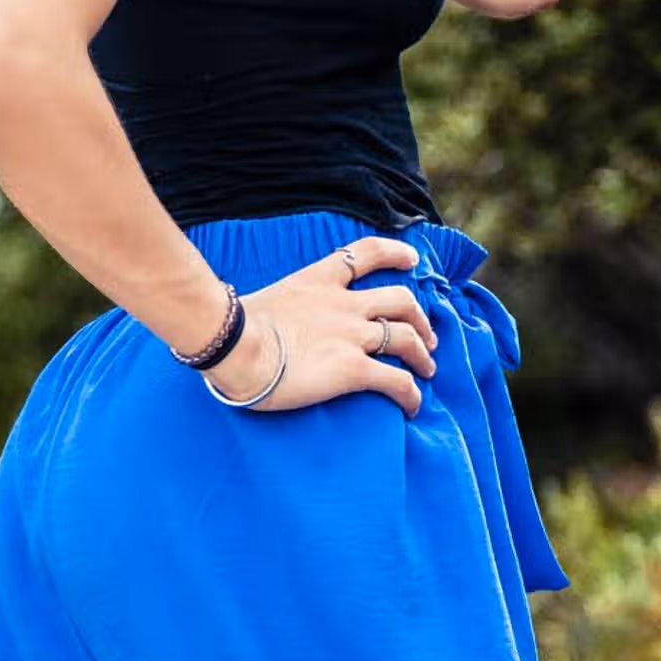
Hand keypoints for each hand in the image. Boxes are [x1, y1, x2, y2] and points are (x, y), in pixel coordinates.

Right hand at [203, 237, 438, 414]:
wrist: (233, 345)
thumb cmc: (232, 328)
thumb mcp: (261, 301)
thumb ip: (277, 309)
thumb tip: (258, 324)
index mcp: (319, 281)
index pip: (366, 254)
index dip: (395, 253)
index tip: (412, 260)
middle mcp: (344, 305)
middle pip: (401, 300)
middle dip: (419, 317)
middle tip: (426, 336)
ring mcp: (352, 336)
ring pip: (407, 339)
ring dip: (424, 354)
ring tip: (428, 370)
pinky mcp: (353, 369)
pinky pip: (397, 381)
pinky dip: (412, 394)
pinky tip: (413, 406)